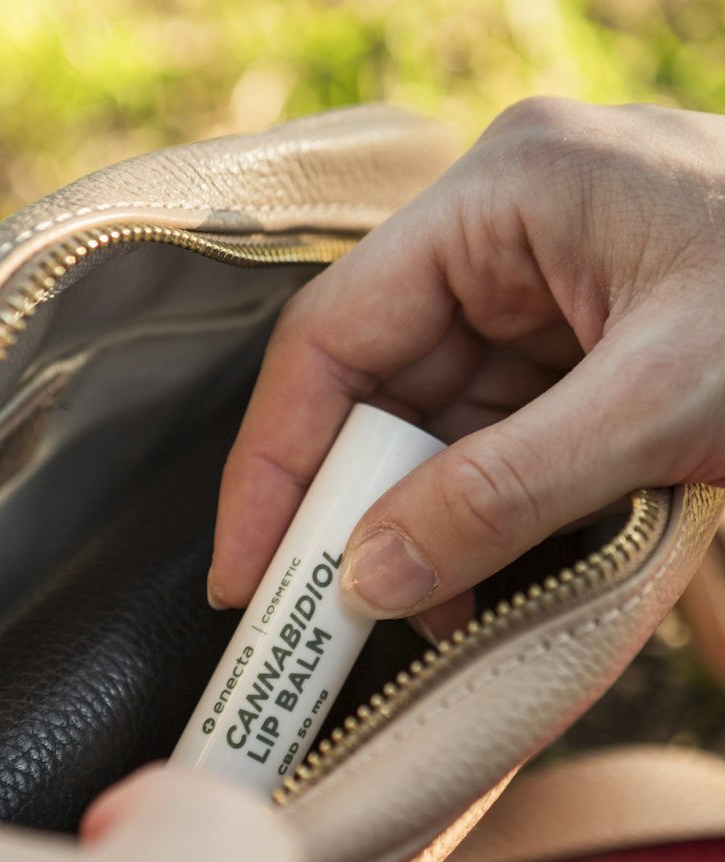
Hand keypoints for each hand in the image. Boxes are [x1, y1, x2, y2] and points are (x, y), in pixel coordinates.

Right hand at [210, 98, 724, 633]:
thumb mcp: (664, 403)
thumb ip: (506, 493)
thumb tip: (368, 580)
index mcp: (507, 194)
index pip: (337, 333)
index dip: (276, 460)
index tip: (245, 570)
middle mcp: (505, 234)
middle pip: (374, 385)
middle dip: (349, 508)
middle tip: (320, 618)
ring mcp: (540, 291)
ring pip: (427, 424)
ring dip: (414, 525)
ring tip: (414, 618)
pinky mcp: (574, 349)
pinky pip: (487, 440)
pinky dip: (472, 517)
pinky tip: (472, 580)